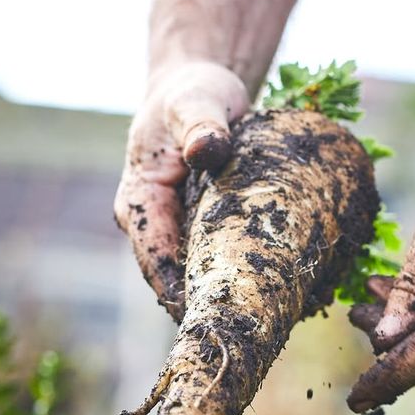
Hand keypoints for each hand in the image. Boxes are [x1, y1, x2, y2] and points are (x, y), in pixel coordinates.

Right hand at [115, 60, 249, 320]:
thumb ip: (201, 124)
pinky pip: (216, 259)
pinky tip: (277, 289)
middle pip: (175, 278)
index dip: (184, 293)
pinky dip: (240, 272)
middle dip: (210, 302)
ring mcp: (174, 230)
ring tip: (270, 315)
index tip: (219, 316)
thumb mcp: (196, 100)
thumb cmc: (192, 92)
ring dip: (227, 291)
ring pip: (196, 274)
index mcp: (137, 201)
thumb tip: (207, 149)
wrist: (197, 88)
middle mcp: (151, 224)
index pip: (156, 260)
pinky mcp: (198, 229)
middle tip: (254, 326)